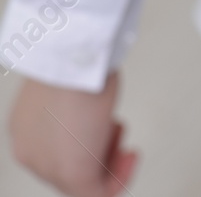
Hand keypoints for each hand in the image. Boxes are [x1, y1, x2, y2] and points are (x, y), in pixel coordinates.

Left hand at [9, 74, 136, 196]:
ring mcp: (47, 166)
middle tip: (120, 141)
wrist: (72, 62)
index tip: (108, 131)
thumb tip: (89, 111)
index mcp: (25, 132)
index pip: (55, 152)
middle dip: (100, 157)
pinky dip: (119, 179)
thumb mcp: (70, 88)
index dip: (86, 145)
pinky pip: (97, 194)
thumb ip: (73, 108)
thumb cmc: (75, 64)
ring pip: (81, 184)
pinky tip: (131, 158)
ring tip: (125, 144)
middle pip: (68, 170)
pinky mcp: (72, 173)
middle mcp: (31, 153)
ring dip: (110, 165)